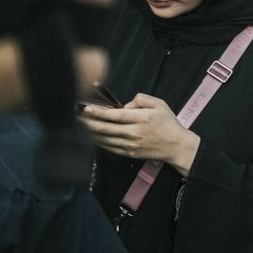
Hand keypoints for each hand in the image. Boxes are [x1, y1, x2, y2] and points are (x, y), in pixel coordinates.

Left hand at [80, 94, 200, 175]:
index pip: (115, 115)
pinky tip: (91, 135)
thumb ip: (141, 99)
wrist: (176, 146)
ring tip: (79, 125)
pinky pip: (109, 147)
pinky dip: (98, 141)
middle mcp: (134, 133)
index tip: (86, 108)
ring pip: (104, 139)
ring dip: (90, 132)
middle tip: (75, 116)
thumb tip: (124, 105)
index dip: (99, 112)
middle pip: (105, 128)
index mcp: (142, 119)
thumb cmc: (168, 123)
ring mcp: (130, 145)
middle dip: (88, 122)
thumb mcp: (159, 104)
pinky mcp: (128, 153)